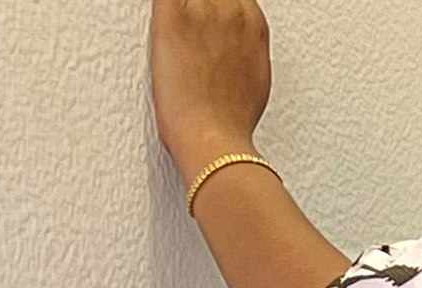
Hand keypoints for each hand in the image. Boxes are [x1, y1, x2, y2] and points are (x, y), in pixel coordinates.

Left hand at [150, 0, 272, 174]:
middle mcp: (231, 11)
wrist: (214, 141)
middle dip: (198, 8)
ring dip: (181, 11)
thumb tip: (237, 47)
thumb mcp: (257, 81)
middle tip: (190, 34)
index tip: (206, 21)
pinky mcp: (171, 17)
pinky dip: (164, 9)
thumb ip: (247, 50)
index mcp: (253, 25)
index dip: (216, 9)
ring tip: (179, 39)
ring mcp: (200, 11)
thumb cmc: (232, 123)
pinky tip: (165, 26)